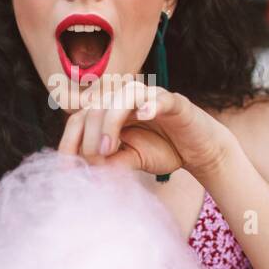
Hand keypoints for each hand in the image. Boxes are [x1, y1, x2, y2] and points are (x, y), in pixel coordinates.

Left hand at [58, 75, 232, 181]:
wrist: (199, 150)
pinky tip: (143, 115)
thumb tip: (83, 172)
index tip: (68, 169)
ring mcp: (150, 97)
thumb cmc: (163, 150)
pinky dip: (150, 104)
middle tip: (96, 160)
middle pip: (96, 106)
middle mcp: (126, 100)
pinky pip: (160, 98)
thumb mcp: (129, 161)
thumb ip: (108, 163)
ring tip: (109, 148)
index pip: (79, 118)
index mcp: (110, 111)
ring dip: (110, 122)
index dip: (69, 142)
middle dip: (89, 136)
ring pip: (122, 96)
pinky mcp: (175, 102)